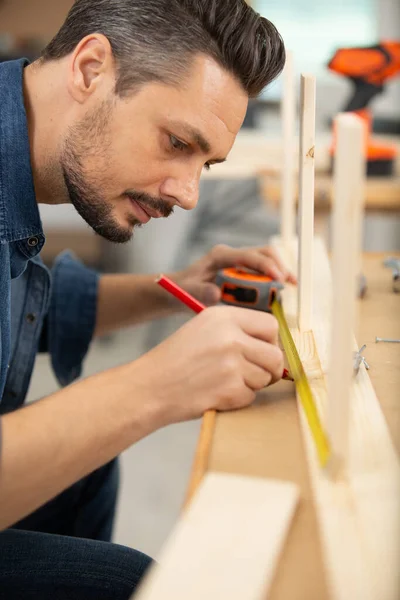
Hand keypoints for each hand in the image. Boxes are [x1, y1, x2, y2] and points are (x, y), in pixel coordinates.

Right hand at [131, 305, 283, 424]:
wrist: (151, 386)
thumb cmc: (176, 360)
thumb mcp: (204, 329)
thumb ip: (237, 331)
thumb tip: (274, 346)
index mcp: (224, 316)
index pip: (271, 326)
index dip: (271, 342)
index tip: (263, 352)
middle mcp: (231, 336)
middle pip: (275, 355)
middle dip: (270, 369)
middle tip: (254, 375)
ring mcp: (231, 363)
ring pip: (266, 378)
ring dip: (251, 385)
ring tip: (224, 382)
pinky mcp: (230, 389)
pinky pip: (251, 397)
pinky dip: (238, 400)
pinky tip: (216, 393)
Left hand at [172, 244, 295, 306]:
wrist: (178, 290)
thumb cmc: (181, 290)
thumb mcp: (187, 292)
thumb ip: (200, 292)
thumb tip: (217, 294)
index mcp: (221, 255)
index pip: (249, 256)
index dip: (266, 266)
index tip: (279, 279)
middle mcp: (232, 256)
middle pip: (263, 253)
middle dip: (279, 266)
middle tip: (289, 283)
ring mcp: (238, 263)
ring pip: (266, 261)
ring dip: (279, 272)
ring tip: (291, 286)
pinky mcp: (242, 273)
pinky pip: (262, 274)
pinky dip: (273, 281)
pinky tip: (280, 293)